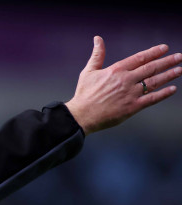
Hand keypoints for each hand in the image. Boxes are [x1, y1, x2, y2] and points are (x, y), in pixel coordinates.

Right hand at [65, 36, 181, 134]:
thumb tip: (98, 39)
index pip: (140, 58)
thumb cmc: (84, 94)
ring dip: (169, 75)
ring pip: (154, 82)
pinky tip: (172, 89)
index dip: (154, 52)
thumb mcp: (88, 71)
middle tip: (179, 57)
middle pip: (151, 68)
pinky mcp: (132, 107)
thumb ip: (97, 55)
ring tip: (179, 70)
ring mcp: (131, 94)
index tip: (165, 48)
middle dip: (167, 62)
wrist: (82, 115)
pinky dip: (163, 94)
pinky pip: (152, 99)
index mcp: (116, 70)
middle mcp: (126, 80)